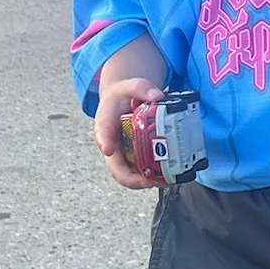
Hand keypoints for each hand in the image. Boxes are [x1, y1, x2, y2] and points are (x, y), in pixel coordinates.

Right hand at [93, 75, 165, 189]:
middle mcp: (110, 143)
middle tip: (148, 181)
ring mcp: (121, 153)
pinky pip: (139, 171)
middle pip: (115, 166)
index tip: (108, 148)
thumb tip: (158, 96)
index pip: (103, 131)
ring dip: (143, 182)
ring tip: (164, 182)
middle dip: (130, 178)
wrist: (121, 101)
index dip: (105, 140)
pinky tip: (167, 178)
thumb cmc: (123, 95)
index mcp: (105, 123)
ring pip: (127, 174)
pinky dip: (151, 178)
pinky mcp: (132, 157)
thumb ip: (142, 88)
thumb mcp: (131, 86)